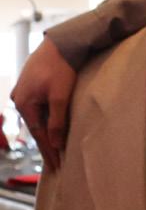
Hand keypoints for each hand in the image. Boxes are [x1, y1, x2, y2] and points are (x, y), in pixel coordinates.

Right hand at [10, 38, 75, 169]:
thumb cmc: (61, 68)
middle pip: (35, 127)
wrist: (61, 43)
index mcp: (24, 104)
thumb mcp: (60, 97)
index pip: (38, 134)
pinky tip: (52, 124)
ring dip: (46, 130)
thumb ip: (57, 121)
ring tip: (56, 146)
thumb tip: (55, 144)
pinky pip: (39, 106)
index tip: (57, 166)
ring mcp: (23, 90)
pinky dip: (46, 117)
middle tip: (57, 162)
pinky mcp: (31, 84)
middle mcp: (19, 99)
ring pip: (37, 117)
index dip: (48, 151)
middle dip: (46, 144)